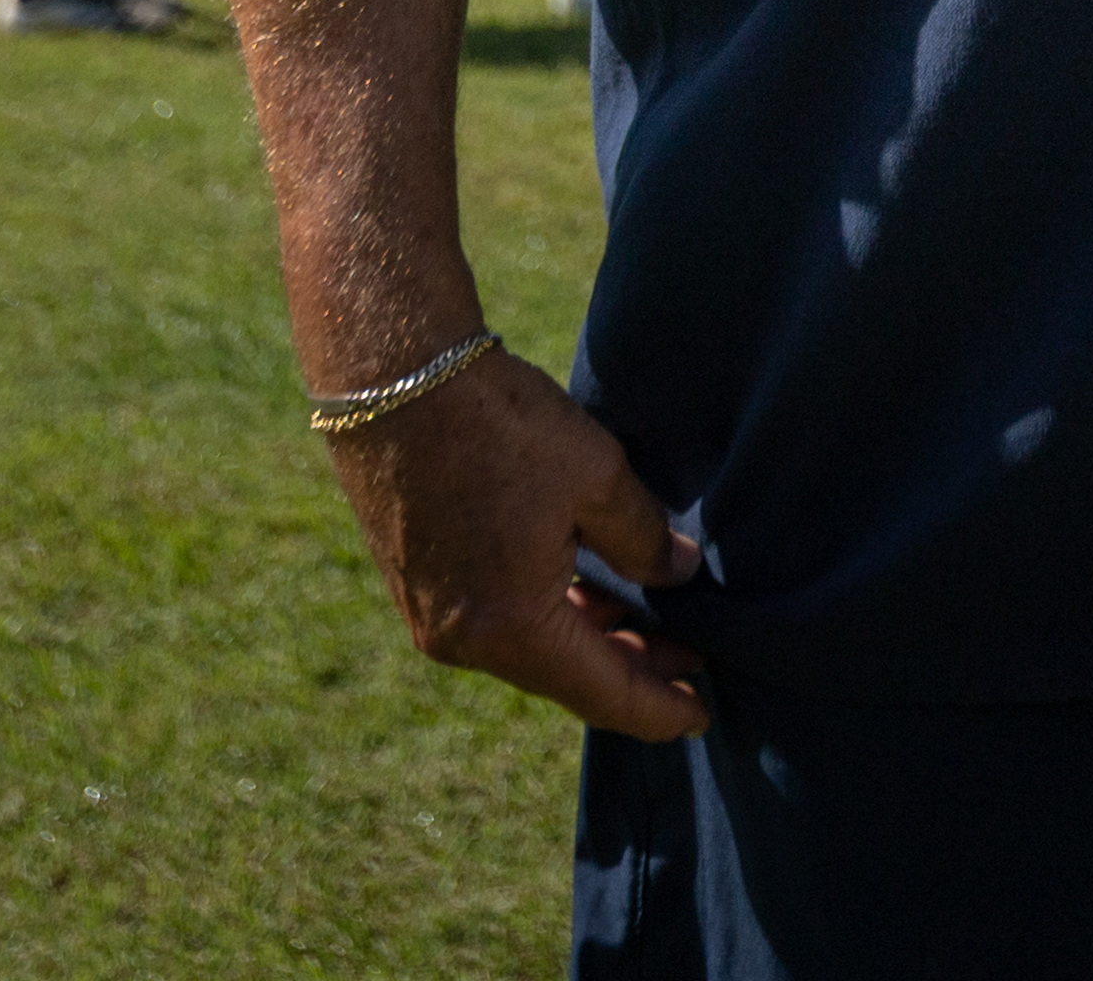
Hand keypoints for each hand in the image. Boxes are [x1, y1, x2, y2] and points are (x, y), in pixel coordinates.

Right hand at [323, 345, 710, 740]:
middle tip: (690, 660)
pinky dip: (546, 616)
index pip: (604, 694)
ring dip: (587, 638)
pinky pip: (495, 621)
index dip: (658, 709)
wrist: (390, 375)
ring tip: (645, 623)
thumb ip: (646, 538)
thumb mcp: (596, 475)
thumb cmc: (498, 424)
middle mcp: (465, 641)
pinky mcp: (414, 582)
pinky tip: (582, 588)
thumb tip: (679, 574)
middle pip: (565, 678)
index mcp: (513, 629)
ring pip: (529, 649)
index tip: (702, 717)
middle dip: (630, 670)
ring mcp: (431, 615)